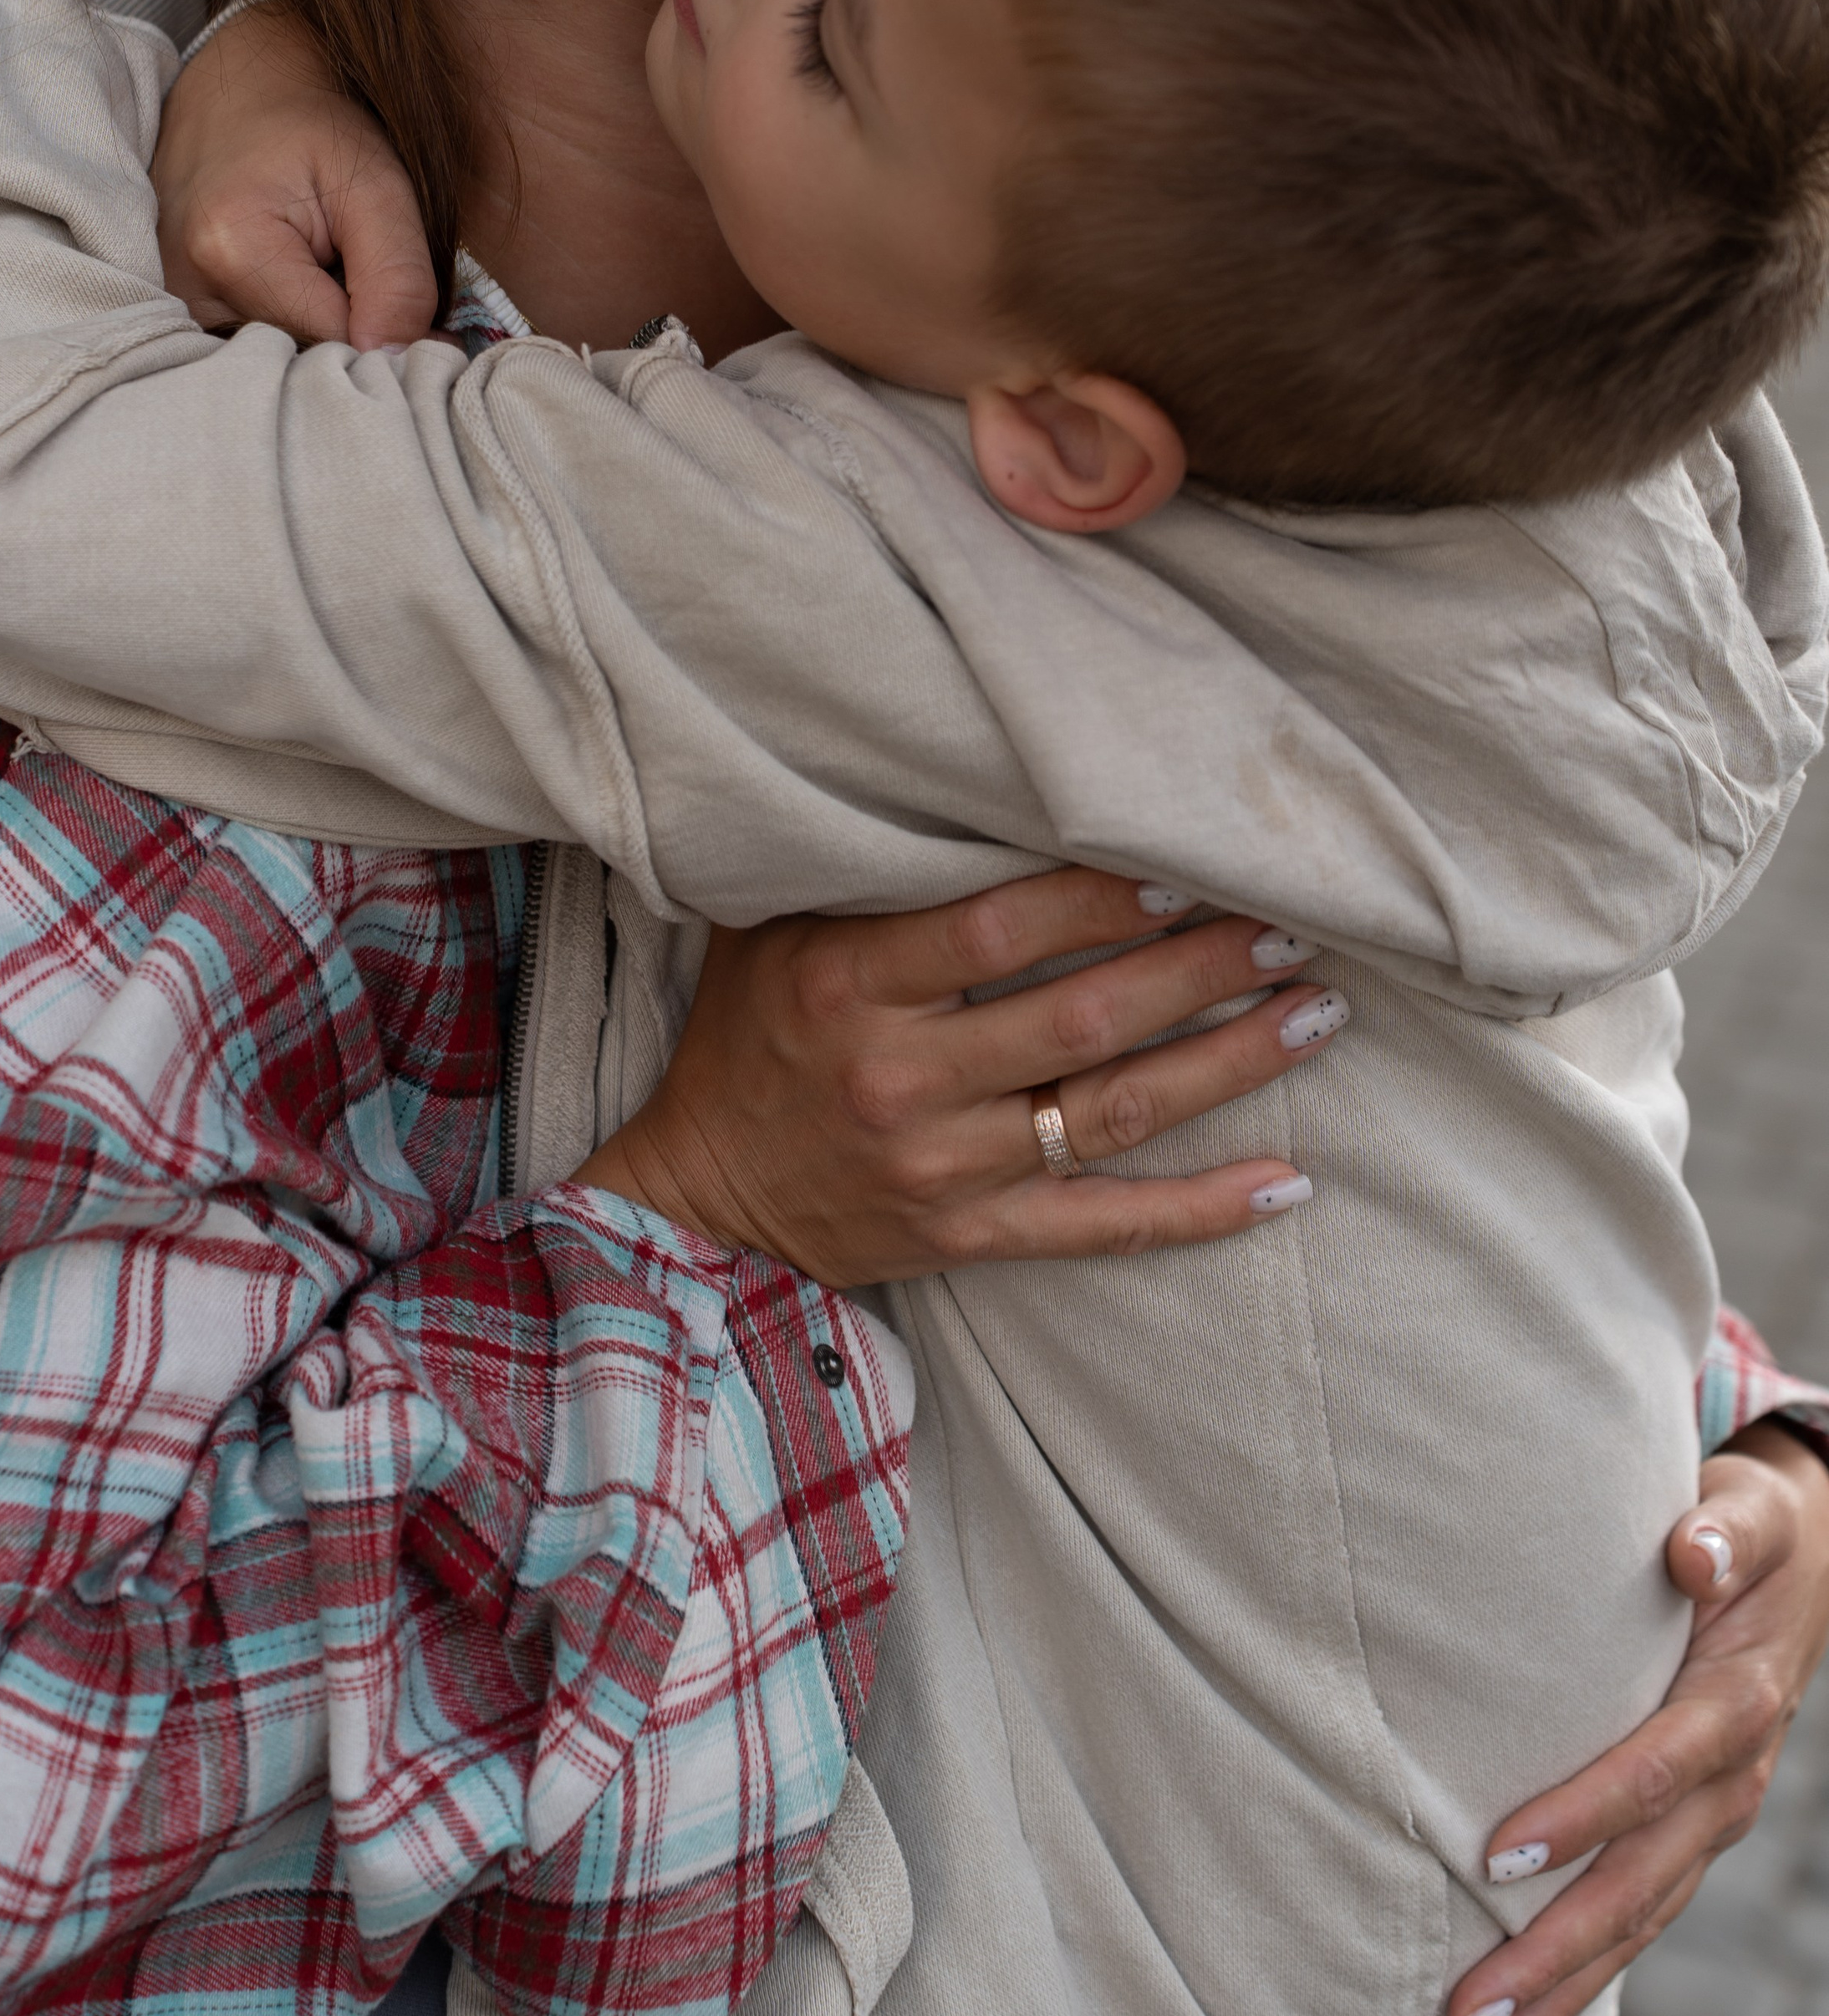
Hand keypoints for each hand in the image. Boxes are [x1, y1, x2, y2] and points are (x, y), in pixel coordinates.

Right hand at [153, 5, 436, 347]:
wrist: (240, 92)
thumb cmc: (312, 131)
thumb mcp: (378, 188)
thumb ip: (398, 280)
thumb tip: (398, 365)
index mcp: (231, 250)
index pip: (335, 345)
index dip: (390, 337)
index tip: (421, 318)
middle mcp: (183, 287)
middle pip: (299, 359)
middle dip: (351, 336)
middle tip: (367, 279)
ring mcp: (168, 303)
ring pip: (274, 361)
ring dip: (315, 333)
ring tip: (326, 274)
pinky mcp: (172, 310)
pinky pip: (245, 348)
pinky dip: (286, 331)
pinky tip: (295, 288)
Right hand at [576, 866, 1344, 1284]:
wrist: (700, 1199)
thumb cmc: (751, 1032)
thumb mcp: (775, 931)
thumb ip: (868, 870)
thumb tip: (979, 777)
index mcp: (846, 988)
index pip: (995, 932)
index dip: (1100, 898)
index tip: (1187, 863)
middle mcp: (899, 1082)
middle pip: (1080, 1021)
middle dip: (1200, 970)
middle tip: (1291, 924)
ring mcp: (944, 1171)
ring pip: (1113, 1116)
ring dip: (1228, 1065)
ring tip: (1316, 1011)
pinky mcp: (974, 1238)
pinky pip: (1106, 1228)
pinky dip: (1202, 1211)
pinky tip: (1290, 1181)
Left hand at [1448, 1419, 1828, 2015]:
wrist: (1798, 1569)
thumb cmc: (1746, 1532)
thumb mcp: (1748, 1513)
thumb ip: (1723, 1528)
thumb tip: (1689, 1549)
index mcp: (1734, 1706)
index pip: (1652, 1774)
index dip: (1582, 1816)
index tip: (1496, 1853)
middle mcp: (1728, 1782)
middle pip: (1640, 1883)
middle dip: (1557, 1953)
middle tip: (1470, 2010)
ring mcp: (1710, 1821)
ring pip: (1638, 1923)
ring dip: (1563, 1989)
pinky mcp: (1687, 1835)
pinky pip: (1639, 1916)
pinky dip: (1587, 1974)